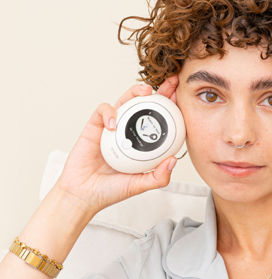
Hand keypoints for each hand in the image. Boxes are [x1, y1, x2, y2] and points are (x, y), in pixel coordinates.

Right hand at [54, 78, 179, 217]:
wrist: (83, 194)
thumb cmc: (110, 190)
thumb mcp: (139, 185)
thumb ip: (158, 177)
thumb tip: (174, 161)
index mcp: (142, 143)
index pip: (160, 120)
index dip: (171, 107)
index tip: (181, 98)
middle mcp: (129, 131)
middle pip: (146, 105)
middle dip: (160, 91)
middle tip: (171, 84)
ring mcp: (112, 127)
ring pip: (125, 100)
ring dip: (135, 92)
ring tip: (146, 92)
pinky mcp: (95, 126)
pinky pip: (102, 111)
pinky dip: (109, 113)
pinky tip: (113, 125)